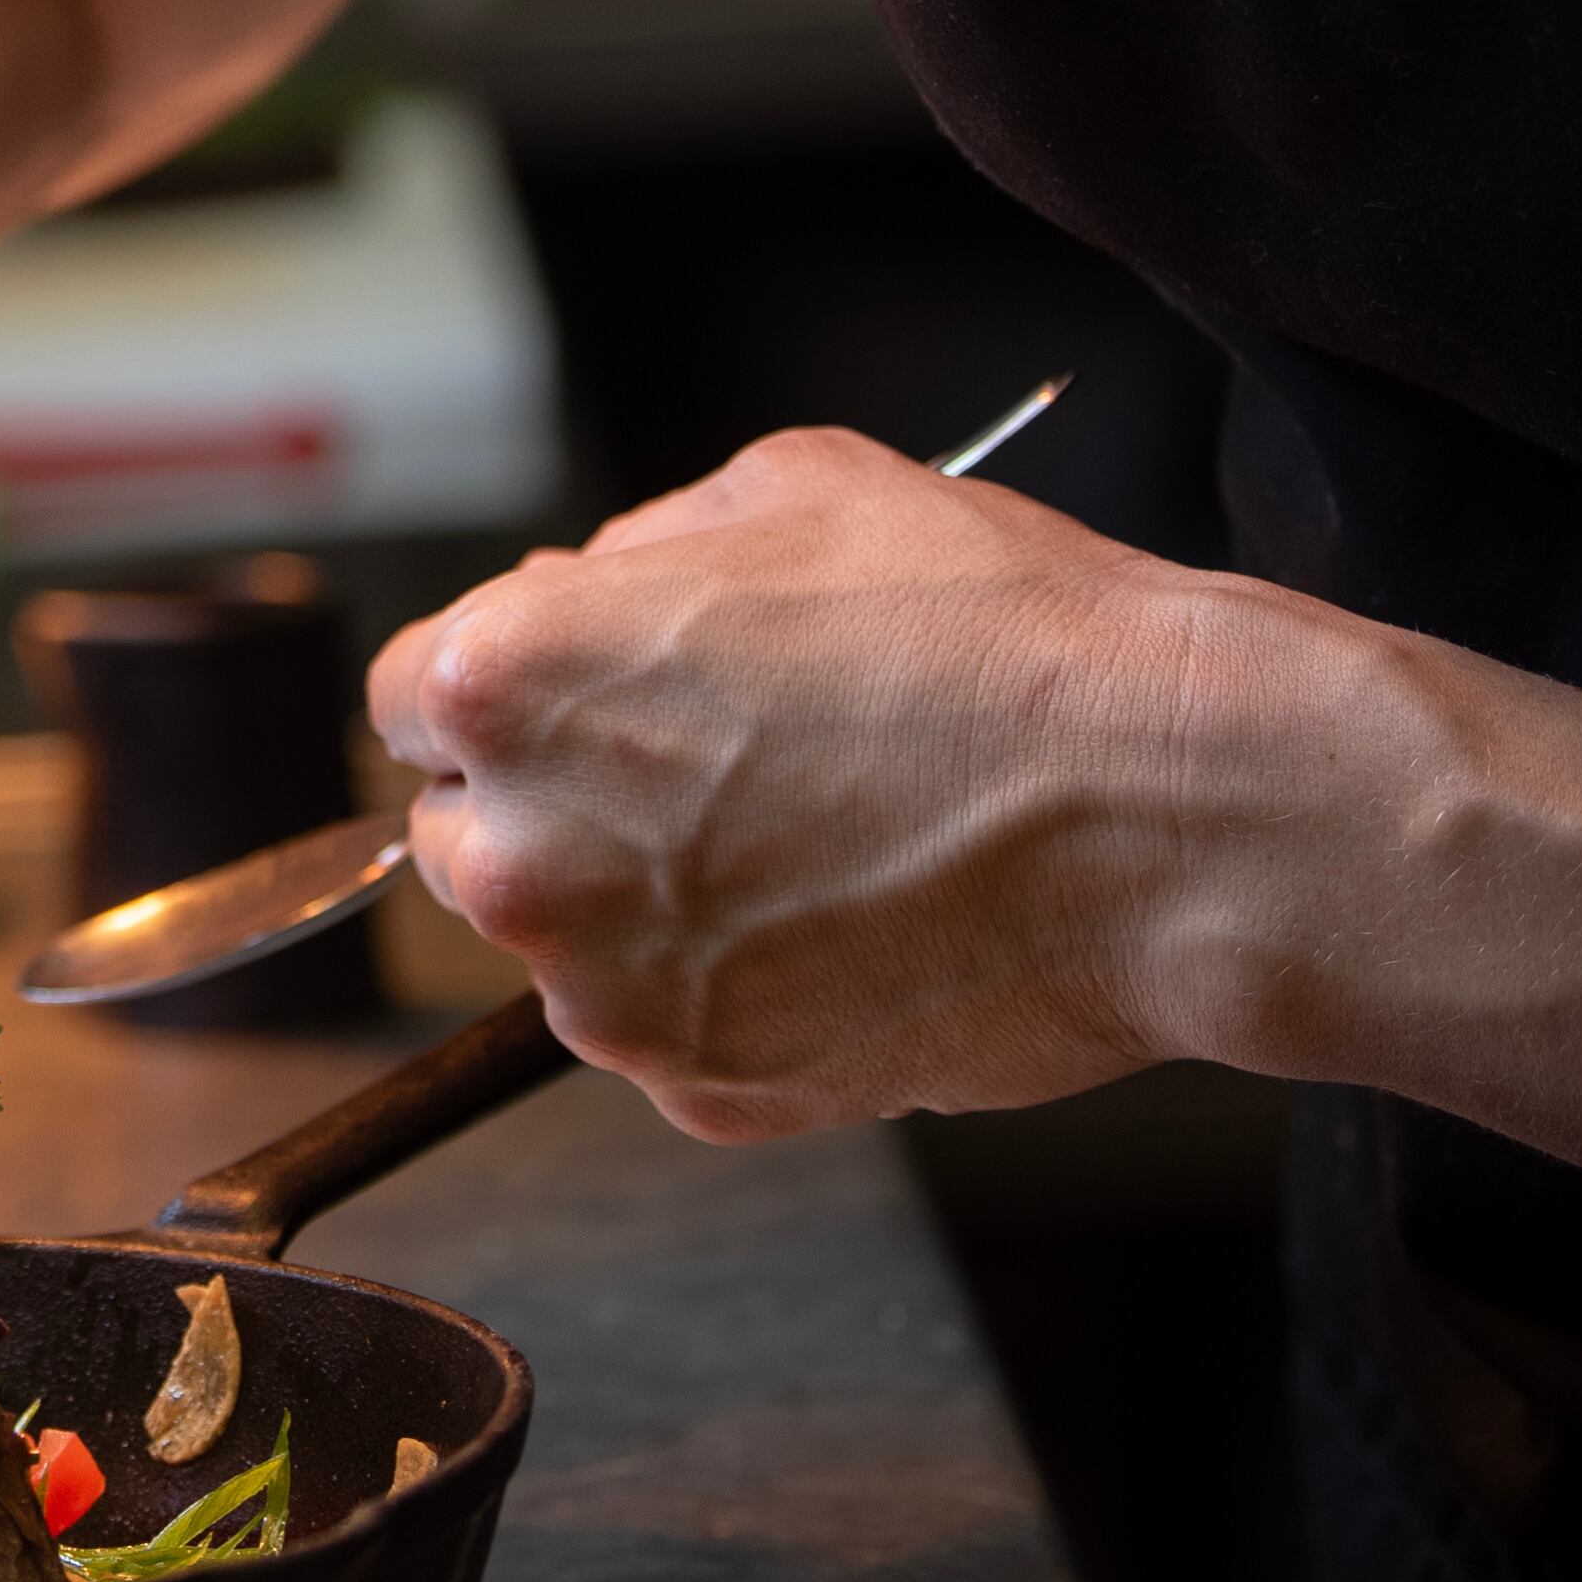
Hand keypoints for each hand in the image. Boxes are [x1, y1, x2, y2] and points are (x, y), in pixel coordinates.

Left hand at [363, 430, 1242, 1135]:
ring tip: (808, 845)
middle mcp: (526, 851)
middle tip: (712, 775)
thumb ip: (638, 550)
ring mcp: (610, 993)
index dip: (513, 691)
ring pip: (572, 946)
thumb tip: (589, 593)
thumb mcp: (789, 490)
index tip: (583, 704)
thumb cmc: (997, 640)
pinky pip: (674, 1033)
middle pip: (471, 834)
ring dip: (644, 908)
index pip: (413, 701)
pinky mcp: (703, 1090)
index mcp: (509, 680)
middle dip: (558, 804)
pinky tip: (849, 923)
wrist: (1167, 811)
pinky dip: (736, 993)